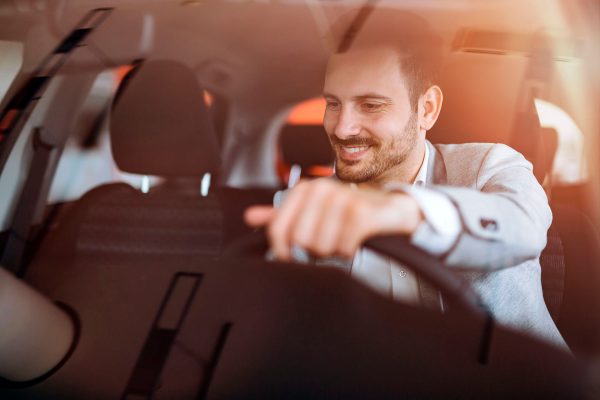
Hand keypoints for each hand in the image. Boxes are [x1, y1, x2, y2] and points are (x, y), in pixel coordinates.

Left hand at [244, 179, 423, 260]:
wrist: (391, 211)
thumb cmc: (348, 213)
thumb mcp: (313, 211)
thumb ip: (282, 215)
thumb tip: (249, 217)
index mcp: (305, 189)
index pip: (277, 230)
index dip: (282, 251)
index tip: (292, 258)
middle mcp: (321, 189)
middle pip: (299, 241)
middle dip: (315, 251)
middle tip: (329, 242)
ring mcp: (342, 199)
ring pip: (321, 247)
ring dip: (334, 251)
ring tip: (344, 239)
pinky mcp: (361, 213)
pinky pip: (343, 248)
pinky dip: (349, 251)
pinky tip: (356, 241)